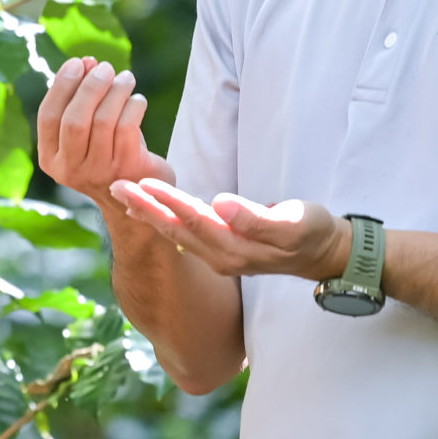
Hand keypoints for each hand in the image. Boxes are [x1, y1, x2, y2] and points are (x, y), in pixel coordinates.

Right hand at [37, 58, 171, 209]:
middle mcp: (70, 169)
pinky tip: (138, 100)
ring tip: (126, 78)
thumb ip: (81, 98)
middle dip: (90, 87)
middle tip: (106, 67)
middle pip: (75, 119)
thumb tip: (86, 62)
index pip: (48, 116)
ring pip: (103, 121)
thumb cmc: (109, 152)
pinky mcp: (126, 171)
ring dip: (116, 92)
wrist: (138, 196)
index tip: (77, 62)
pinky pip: (127, 128)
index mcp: (51, 158)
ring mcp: (98, 173)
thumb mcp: (88, 130)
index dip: (61, 85)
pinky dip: (133, 107)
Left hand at [107, 180, 352, 282]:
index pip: (195, 220)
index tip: (142, 182)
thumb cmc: (311, 233)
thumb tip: (222, 205)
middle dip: (144, 207)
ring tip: (122, 193)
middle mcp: (221, 256)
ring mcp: (219, 256)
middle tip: (114, 184)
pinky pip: (184, 234)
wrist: (323, 255)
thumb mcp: (293, 225)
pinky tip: (148, 209)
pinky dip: (163, 219)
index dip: (168, 201)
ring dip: (148, 213)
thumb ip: (257, 219)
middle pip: (176, 228)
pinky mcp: (220, 251)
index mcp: (236, 247)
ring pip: (176, 232)